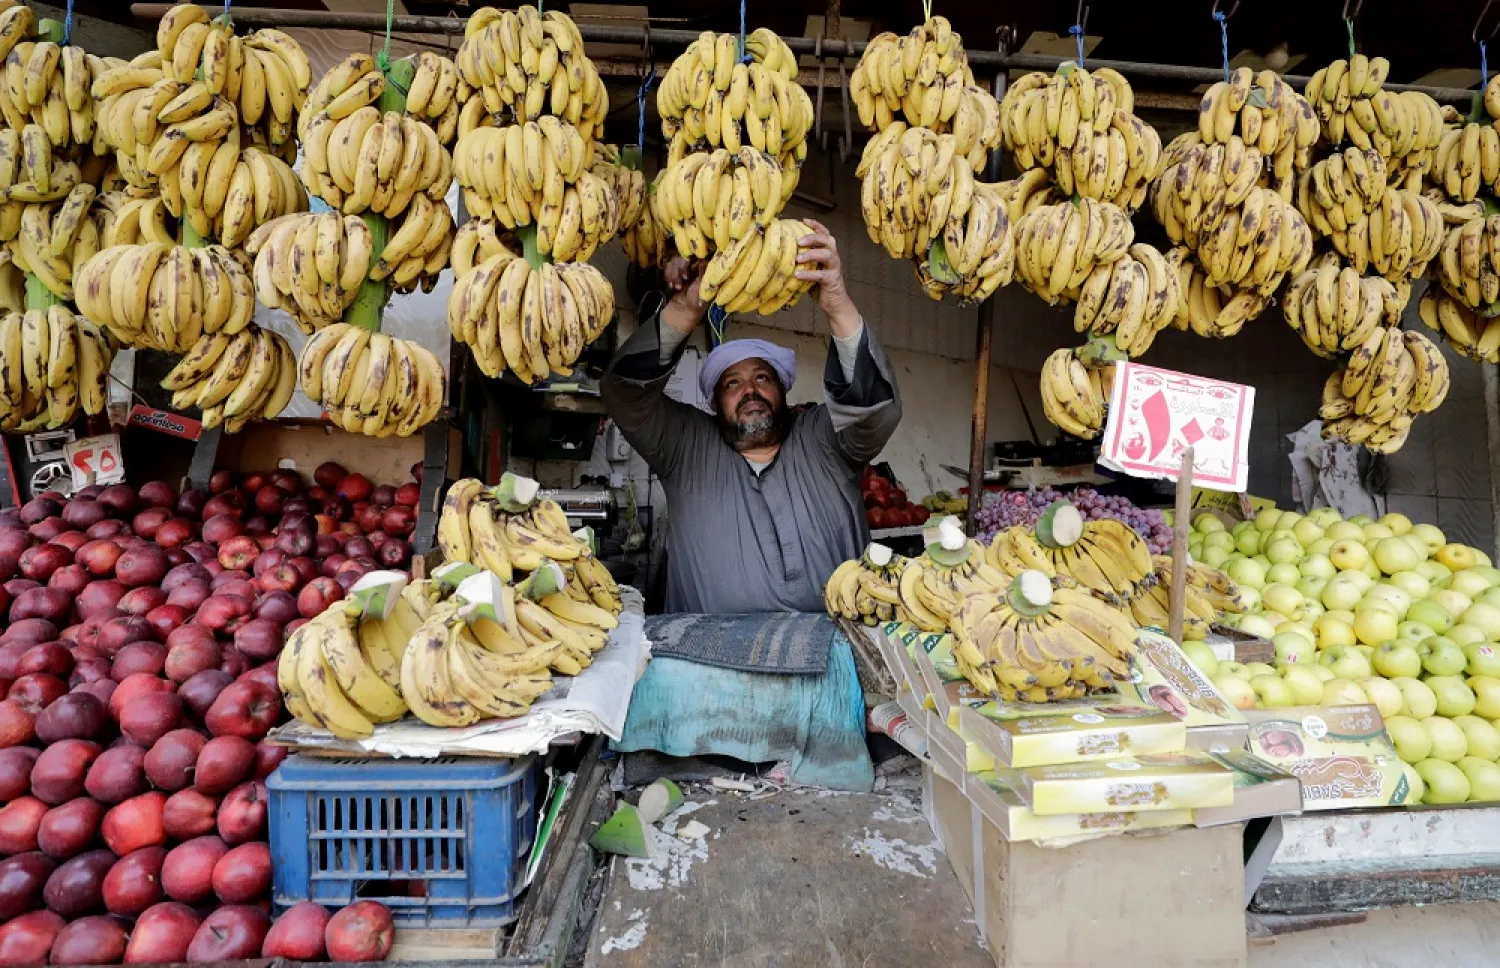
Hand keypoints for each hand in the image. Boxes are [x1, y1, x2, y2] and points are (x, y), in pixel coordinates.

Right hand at [662, 255, 706, 333]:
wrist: (680, 313)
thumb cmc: (695, 302)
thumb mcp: (701, 287)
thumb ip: (703, 272)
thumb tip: (704, 259)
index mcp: (702, 270)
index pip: (696, 255)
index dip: (692, 259)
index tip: (691, 267)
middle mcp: (692, 267)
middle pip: (683, 256)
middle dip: (681, 268)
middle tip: (684, 279)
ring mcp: (681, 271)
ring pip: (673, 261)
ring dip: (674, 274)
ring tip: (677, 286)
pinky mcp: (671, 274)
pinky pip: (667, 268)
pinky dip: (668, 276)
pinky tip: (671, 286)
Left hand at [794, 220, 859, 334]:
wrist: (834, 304)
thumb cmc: (819, 286)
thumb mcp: (810, 269)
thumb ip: (802, 261)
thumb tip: (782, 253)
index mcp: (828, 252)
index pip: (825, 234)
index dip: (816, 225)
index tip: (804, 220)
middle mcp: (834, 257)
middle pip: (828, 240)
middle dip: (813, 237)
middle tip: (799, 241)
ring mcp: (835, 268)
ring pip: (828, 254)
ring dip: (812, 254)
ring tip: (798, 258)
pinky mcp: (832, 280)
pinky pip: (821, 275)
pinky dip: (809, 274)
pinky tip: (797, 275)